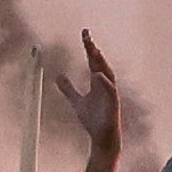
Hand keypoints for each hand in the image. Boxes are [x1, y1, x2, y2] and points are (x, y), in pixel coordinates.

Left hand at [56, 29, 127, 154]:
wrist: (102, 138)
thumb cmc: (93, 120)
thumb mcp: (76, 101)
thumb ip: (68, 89)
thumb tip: (58, 76)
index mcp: (97, 82)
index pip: (93, 60)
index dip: (89, 47)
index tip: (84, 33)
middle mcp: (105, 85)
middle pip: (99, 63)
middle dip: (93, 49)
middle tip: (86, 36)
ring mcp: (110, 94)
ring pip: (107, 73)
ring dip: (100, 62)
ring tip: (92, 50)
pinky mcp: (113, 104)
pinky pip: (110, 91)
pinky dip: (104, 82)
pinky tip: (96, 74)